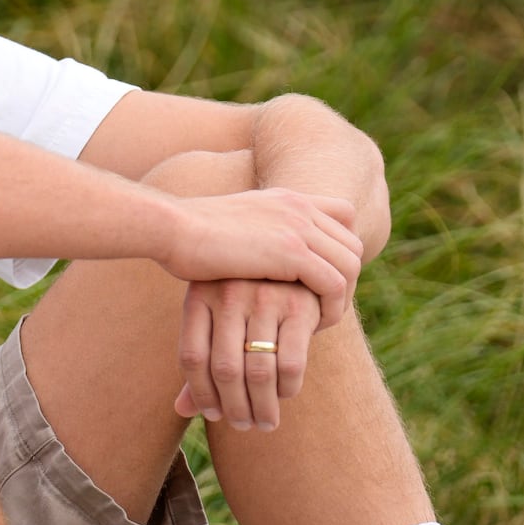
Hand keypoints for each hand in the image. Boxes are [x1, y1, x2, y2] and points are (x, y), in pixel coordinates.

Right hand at [158, 188, 361, 327]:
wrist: (170, 228)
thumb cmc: (186, 236)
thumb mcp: (230, 226)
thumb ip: (253, 232)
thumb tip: (253, 250)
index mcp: (287, 198)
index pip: (343, 216)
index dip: (340, 250)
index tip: (323, 280)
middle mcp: (299, 206)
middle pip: (352, 243)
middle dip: (347, 279)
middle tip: (325, 308)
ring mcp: (298, 225)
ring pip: (351, 264)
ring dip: (343, 297)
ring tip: (320, 321)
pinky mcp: (291, 251)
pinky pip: (335, 283)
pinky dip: (331, 308)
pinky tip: (313, 326)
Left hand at [172, 278, 323, 431]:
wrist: (295, 263)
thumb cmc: (248, 301)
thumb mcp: (218, 319)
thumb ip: (203, 361)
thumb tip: (181, 410)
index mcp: (199, 295)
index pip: (191, 358)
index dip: (200, 394)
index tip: (213, 415)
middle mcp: (229, 294)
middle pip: (225, 369)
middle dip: (235, 408)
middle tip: (244, 426)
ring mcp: (265, 298)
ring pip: (258, 372)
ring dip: (262, 407)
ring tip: (265, 422)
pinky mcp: (299, 306)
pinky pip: (290, 364)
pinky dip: (287, 388)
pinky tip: (285, 393)